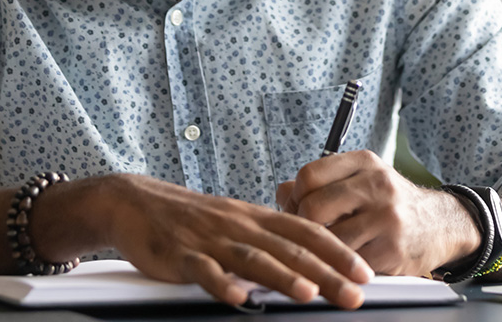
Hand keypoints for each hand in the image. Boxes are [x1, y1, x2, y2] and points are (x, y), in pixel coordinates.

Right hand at [102, 174, 373, 308]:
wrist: (136, 202)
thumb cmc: (189, 218)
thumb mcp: (234, 222)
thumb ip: (267, 241)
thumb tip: (307, 263)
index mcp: (255, 218)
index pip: (306, 232)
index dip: (338, 251)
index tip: (365, 272)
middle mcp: (238, 226)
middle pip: (289, 249)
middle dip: (325, 272)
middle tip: (354, 292)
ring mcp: (210, 240)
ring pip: (252, 258)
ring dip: (282, 277)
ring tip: (307, 294)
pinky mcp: (180, 255)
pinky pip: (203, 270)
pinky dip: (222, 284)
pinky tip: (238, 298)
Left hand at [276, 150, 479, 275]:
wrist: (443, 224)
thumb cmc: (393, 203)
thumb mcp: (362, 180)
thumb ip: (323, 183)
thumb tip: (281, 192)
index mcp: (364, 162)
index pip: (309, 175)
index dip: (293, 197)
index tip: (294, 211)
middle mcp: (376, 184)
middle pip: (313, 206)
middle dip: (303, 225)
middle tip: (306, 235)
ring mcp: (386, 217)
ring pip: (328, 237)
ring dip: (320, 248)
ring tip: (323, 249)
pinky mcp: (392, 249)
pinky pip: (348, 261)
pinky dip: (340, 265)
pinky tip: (344, 262)